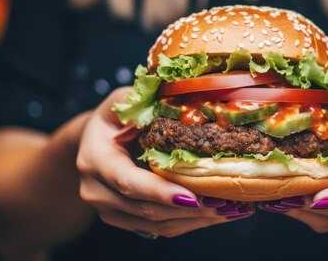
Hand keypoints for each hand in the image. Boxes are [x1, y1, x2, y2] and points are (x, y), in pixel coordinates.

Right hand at [77, 87, 253, 237]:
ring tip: (232, 209)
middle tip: (227, 201)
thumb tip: (183, 98)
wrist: (94, 141)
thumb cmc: (114, 117)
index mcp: (95, 159)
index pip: (128, 182)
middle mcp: (97, 191)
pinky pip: (161, 229)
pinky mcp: (126, 220)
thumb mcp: (123, 101)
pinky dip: (191, 222)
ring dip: (197, 220)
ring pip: (157, 225)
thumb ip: (145, 102)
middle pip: (147, 209)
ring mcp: (109, 210)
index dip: (160, 192)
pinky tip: (218, 213)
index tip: (193, 197)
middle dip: (190, 209)